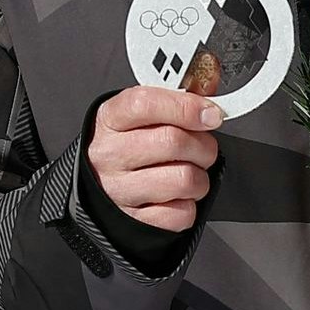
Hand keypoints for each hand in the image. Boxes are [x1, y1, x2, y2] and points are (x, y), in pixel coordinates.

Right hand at [89, 85, 222, 231]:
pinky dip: (188, 205)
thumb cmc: (126, 145)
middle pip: (173, 141)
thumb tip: (209, 89)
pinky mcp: (135, 220)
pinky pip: (181, 213)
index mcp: (110, 120)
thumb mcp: (139, 115)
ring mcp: (120, 190)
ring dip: (200, 178)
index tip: (210, 113)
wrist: (99, 184)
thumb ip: (174, 100)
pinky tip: (177, 196)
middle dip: (203, 145)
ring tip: (190, 172)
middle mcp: (110, 154)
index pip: (147, 104)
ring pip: (184, 179)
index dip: (186, 107)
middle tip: (202, 147)